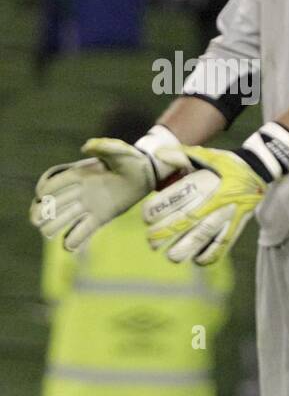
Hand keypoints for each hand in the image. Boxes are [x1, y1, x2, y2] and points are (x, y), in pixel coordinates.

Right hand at [30, 136, 182, 252]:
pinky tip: (67, 247)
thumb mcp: (119, 151)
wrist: (146, 174)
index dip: (47, 188)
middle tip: (35, 220)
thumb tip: (87, 147)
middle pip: (56, 202)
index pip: (58, 181)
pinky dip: (76, 238)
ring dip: (55, 225)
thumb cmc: (131, 160)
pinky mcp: (101, 217)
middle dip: (43, 211)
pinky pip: (84, 229)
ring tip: (46, 233)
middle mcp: (81, 190)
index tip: (40, 195)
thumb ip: (104, 148)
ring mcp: (90, 205)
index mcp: (81, 173)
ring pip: (66, 217)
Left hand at [141, 145, 265, 264]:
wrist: (259, 170)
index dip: (157, 210)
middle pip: (186, 221)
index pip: (175, 199)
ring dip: (186, 248)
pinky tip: (198, 261)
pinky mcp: (237, 224)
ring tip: (172, 256)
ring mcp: (227, 214)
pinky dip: (211, 255)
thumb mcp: (206, 155)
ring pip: (204, 235)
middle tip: (151, 241)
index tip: (147, 217)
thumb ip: (180, 155)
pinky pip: (224, 243)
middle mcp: (214, 200)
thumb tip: (158, 154)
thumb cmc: (227, 164)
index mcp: (204, 182)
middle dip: (165, 234)